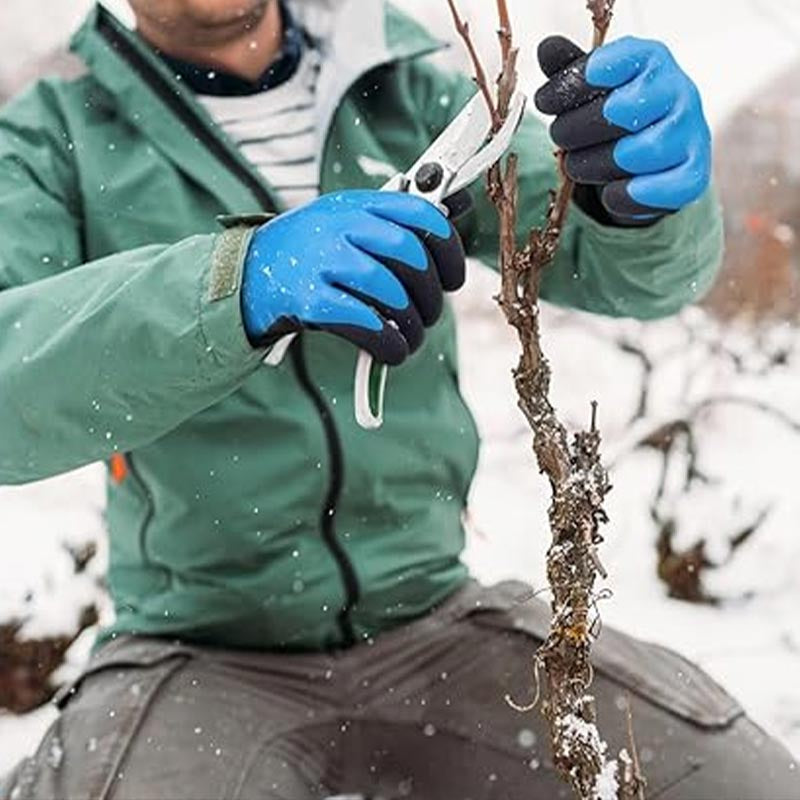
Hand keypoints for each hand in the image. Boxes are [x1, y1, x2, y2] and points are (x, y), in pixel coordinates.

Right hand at [240, 190, 465, 364]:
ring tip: (413, 337)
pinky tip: (393, 351)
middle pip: (409, 254)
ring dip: (413, 324)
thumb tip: (460, 207)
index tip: (452, 278)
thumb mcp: (349, 222)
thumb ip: (398, 219)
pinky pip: (364, 324)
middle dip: (431, 293)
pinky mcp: (308, 301)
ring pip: (390, 292)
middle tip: (430, 313)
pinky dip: (388, 343)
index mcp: (356, 204)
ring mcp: (321, 262)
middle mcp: (339, 227)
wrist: (244, 277)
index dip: (449, 248)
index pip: (420, 212)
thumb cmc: (310, 253)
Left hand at [534, 35, 711, 223]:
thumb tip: (547, 49)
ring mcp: (691, 132)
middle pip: (617, 113)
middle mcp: (679, 90)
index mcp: (651, 60)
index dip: (569, 87)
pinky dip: (627, 196)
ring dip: (594, 166)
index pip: (606, 66)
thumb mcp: (594, 87)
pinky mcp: (693, 173)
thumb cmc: (618, 113)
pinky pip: (661, 189)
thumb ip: (572, 69)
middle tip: (560, 139)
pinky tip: (609, 193)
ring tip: (577, 166)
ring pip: (636, 154)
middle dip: (574, 131)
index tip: (546, 102)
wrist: (658, 152)